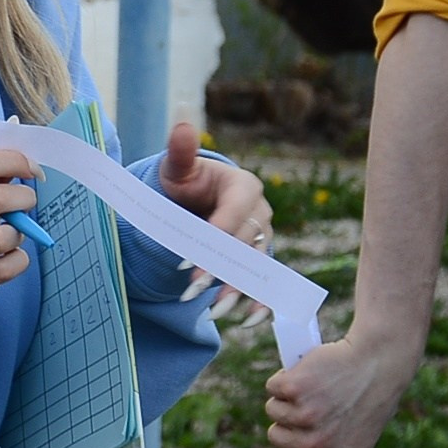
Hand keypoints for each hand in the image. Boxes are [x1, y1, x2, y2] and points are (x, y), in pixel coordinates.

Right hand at [0, 146, 37, 300]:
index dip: (13, 162)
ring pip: (1, 238)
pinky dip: (18, 260)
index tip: (33, 169)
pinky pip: (6, 268)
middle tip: (27, 201)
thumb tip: (24, 165)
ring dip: (18, 233)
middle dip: (24, 197)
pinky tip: (9, 255)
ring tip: (13, 233)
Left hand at [156, 122, 272, 313]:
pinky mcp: (261, 259)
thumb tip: (181, 125)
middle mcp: (261, 214)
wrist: (200, 199)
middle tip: (190, 292)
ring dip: (237, 291)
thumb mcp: (180, 168)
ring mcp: (264, 238)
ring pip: (256, 267)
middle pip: (243, 245)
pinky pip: (267, 283)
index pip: (232, 216)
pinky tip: (247, 321)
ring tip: (214, 313)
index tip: (183, 262)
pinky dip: (261, 303)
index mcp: (244, 187)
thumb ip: (180, 151)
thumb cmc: (187, 181)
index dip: (211, 239)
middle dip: (218, 270)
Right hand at [263, 326, 421, 447]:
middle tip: (309, 405)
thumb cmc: (370, 397)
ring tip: (315, 387)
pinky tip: (308, 372)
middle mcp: (317, 444)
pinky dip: (284, 376)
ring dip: (287, 396)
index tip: (294, 439)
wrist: (379, 362)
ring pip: (273, 409)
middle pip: (276, 437)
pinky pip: (273, 386)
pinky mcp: (293, 388)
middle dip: (287, 420)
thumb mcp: (358, 438)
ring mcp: (304, 416)